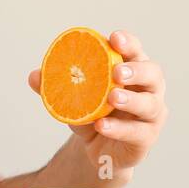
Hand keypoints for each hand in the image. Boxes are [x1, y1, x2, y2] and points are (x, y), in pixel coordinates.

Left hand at [28, 29, 167, 170]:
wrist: (97, 150)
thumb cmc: (91, 115)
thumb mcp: (71, 99)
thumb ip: (55, 87)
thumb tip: (35, 76)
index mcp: (132, 72)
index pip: (135, 52)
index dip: (128, 43)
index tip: (114, 38)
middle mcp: (148, 90)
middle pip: (153, 74)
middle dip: (137, 70)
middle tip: (117, 71)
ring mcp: (151, 115)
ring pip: (150, 104)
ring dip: (131, 99)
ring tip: (112, 97)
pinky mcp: (146, 138)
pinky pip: (136, 132)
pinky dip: (118, 128)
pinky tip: (102, 126)